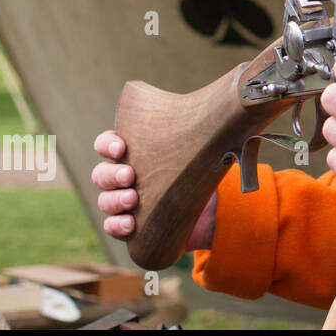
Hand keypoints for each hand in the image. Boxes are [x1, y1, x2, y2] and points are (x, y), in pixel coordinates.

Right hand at [92, 131, 215, 250]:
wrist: (210, 205)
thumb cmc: (199, 167)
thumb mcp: (200, 147)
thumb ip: (204, 130)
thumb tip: (234, 109)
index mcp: (135, 151)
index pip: (106, 144)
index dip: (107, 144)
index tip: (121, 147)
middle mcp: (123, 175)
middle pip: (101, 174)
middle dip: (112, 174)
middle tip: (130, 175)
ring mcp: (124, 201)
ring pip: (105, 200)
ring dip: (114, 200)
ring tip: (133, 199)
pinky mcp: (131, 224)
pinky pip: (112, 226)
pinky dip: (117, 225)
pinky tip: (130, 224)